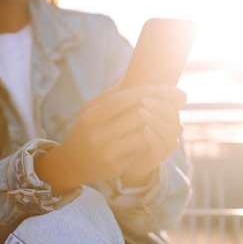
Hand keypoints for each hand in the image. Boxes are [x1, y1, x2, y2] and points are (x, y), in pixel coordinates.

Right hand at [35, 84, 185, 194]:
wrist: (71, 163)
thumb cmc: (84, 130)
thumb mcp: (89, 110)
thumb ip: (108, 95)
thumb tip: (129, 76)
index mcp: (91, 118)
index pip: (120, 101)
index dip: (141, 92)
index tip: (157, 87)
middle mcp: (98, 136)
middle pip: (134, 117)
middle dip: (156, 106)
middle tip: (171, 99)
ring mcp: (108, 153)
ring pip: (141, 135)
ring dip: (156, 123)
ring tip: (168, 114)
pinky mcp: (116, 167)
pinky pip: (139, 150)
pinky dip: (149, 139)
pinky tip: (158, 132)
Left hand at [120, 86, 186, 186]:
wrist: (117, 153)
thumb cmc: (121, 125)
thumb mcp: (124, 107)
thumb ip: (129, 94)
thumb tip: (124, 75)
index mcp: (165, 108)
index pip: (179, 97)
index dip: (171, 92)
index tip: (155, 88)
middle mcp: (170, 123)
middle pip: (174, 113)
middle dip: (160, 105)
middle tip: (145, 100)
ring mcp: (166, 140)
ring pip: (172, 129)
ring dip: (157, 120)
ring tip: (141, 113)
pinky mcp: (159, 155)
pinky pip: (163, 146)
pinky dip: (154, 137)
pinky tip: (144, 130)